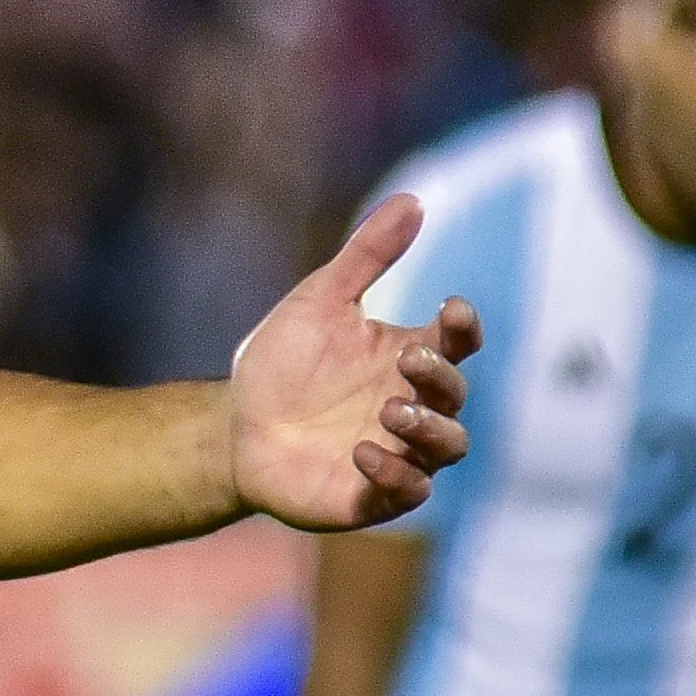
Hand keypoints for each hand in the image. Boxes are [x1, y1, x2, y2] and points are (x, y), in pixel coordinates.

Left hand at [230, 195, 483, 530]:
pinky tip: (362, 451)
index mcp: (409, 357)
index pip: (458, 341)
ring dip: (429, 428)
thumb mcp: (319, 301)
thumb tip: (413, 200)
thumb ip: (365, 256)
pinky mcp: (372, 495)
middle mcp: (414, 405)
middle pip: (456, 394)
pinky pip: (409, 492)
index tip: (450, 307)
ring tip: (390, 411)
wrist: (232, 427)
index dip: (463, 326)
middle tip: (406, 360)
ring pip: (449, 446)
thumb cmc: (281, 364)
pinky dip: (396, 474)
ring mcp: (400, 452)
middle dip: (440, 377)